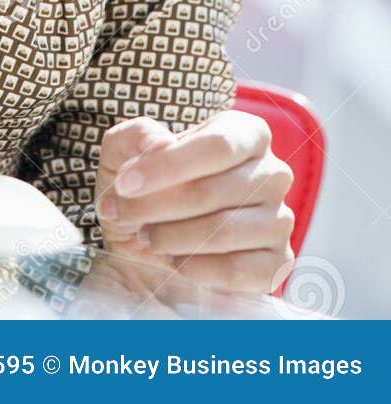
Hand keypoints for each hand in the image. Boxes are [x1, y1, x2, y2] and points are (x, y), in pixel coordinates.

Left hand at [95, 111, 294, 296]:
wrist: (149, 242)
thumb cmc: (144, 187)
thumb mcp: (125, 152)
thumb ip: (137, 137)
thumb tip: (161, 144)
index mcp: (246, 133)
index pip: (217, 145)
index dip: (167, 166)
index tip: (125, 184)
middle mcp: (272, 173)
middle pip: (213, 191)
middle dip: (156, 207)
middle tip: (124, 214)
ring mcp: (279, 220)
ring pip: (222, 231)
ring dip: (172, 238)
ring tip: (148, 236)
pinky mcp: (276, 264)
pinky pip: (238, 270)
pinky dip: (196, 268)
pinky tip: (175, 260)